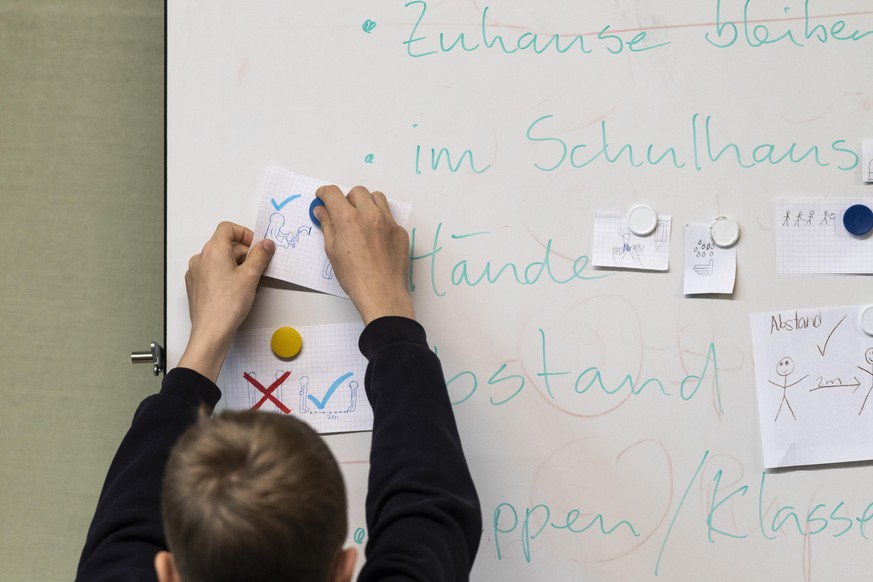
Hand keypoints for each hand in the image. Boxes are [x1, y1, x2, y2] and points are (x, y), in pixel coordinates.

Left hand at [178, 222, 274, 380]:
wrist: (211, 331)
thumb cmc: (227, 305)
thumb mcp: (251, 276)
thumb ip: (260, 256)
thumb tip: (266, 244)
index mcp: (213, 250)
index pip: (227, 228)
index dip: (244, 234)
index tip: (256, 246)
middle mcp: (200, 258)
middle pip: (225, 244)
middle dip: (243, 253)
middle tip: (258, 267)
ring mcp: (195, 272)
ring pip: (219, 259)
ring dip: (235, 265)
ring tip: (247, 282)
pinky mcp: (195, 285)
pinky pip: (212, 272)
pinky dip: (225, 275)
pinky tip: (235, 290)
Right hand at [314, 185, 414, 324]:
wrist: (381, 293)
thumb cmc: (354, 277)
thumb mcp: (332, 251)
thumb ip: (327, 226)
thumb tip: (322, 211)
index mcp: (348, 219)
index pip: (333, 193)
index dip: (324, 193)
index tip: (323, 198)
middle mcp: (369, 215)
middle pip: (357, 191)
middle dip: (347, 198)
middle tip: (343, 212)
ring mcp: (388, 222)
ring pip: (377, 198)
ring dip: (366, 203)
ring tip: (361, 219)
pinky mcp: (400, 231)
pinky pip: (389, 216)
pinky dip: (380, 220)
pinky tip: (375, 237)